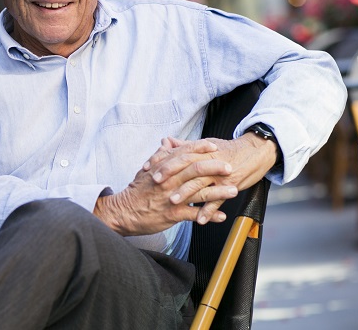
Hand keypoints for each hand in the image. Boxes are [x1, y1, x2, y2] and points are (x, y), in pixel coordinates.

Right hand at [93, 138, 237, 235]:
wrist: (124, 211)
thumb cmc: (137, 191)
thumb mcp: (146, 169)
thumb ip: (159, 155)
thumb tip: (167, 142)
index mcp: (163, 168)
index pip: (184, 153)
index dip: (200, 148)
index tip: (214, 146)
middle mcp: (168, 181)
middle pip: (195, 170)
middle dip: (215, 167)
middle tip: (230, 167)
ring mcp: (171, 197)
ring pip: (198, 192)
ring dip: (218, 192)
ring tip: (233, 191)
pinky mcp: (172, 214)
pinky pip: (194, 214)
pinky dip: (209, 215)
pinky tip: (221, 216)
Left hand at [153, 134, 277, 224]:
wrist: (256, 151)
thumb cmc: (229, 149)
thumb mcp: (206, 144)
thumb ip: (185, 145)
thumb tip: (167, 142)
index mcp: (201, 151)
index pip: (179, 154)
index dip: (163, 161)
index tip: (148, 168)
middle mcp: (209, 161)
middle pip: (187, 167)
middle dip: (170, 175)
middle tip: (155, 184)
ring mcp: (220, 174)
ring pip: (201, 183)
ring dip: (186, 193)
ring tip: (173, 202)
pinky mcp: (232, 185)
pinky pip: (219, 200)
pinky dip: (209, 210)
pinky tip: (200, 220)